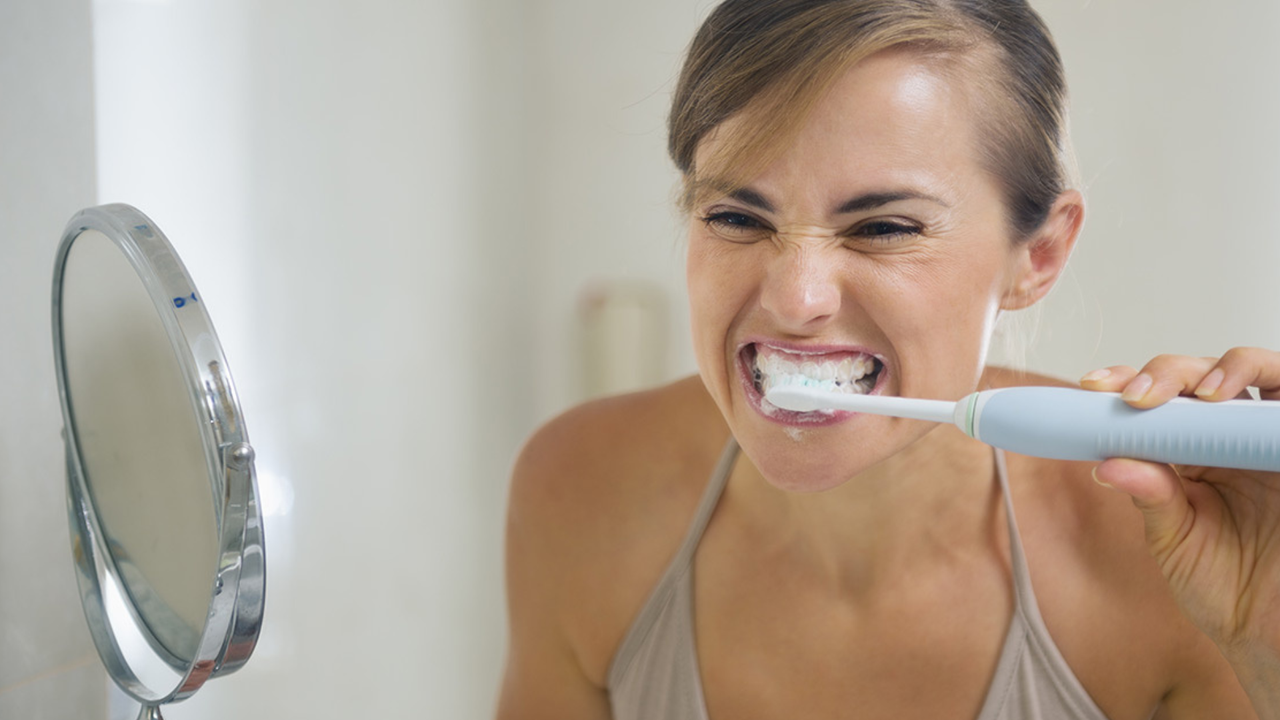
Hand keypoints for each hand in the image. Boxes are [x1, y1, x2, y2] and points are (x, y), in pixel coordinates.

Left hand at [1080, 348, 1279, 676]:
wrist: (1268, 632)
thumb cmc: (1222, 586)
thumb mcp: (1174, 541)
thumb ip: (1150, 498)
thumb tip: (1107, 462)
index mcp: (1189, 452)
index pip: (1157, 399)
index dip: (1126, 382)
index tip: (1093, 388)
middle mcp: (1230, 437)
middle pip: (1202, 376)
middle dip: (1166, 373)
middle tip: (1138, 396)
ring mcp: (1267, 440)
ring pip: (1257, 372)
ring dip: (1226, 369)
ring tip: (1202, 394)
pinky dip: (1272, 386)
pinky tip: (1241, 403)